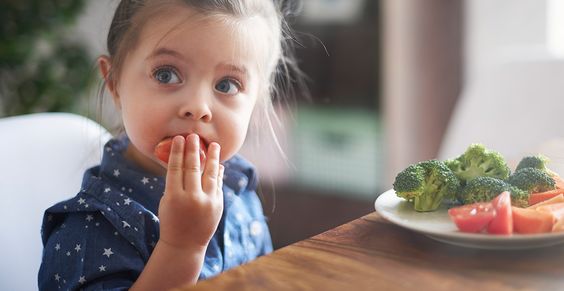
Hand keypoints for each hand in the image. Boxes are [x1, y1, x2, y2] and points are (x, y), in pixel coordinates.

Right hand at [157, 134, 223, 248]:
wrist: (184, 244)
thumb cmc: (171, 219)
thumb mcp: (167, 201)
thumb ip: (176, 183)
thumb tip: (185, 160)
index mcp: (174, 197)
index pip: (176, 168)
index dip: (178, 152)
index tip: (179, 139)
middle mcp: (191, 199)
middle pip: (193, 168)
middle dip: (193, 150)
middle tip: (194, 136)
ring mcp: (207, 202)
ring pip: (210, 174)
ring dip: (212, 158)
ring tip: (214, 145)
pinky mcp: (218, 205)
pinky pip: (218, 184)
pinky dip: (218, 173)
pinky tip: (218, 164)